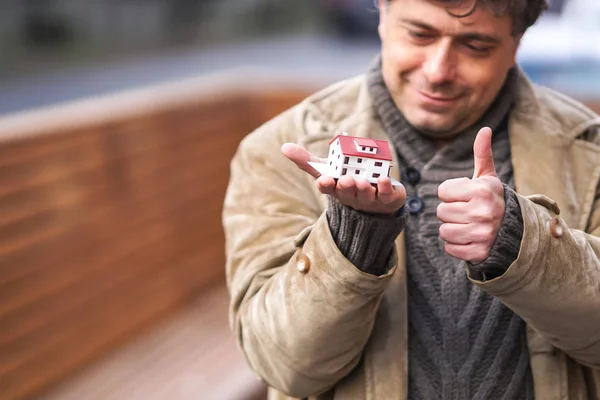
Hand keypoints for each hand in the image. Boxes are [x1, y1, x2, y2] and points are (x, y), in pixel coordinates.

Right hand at [281, 143, 405, 214]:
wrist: (378, 199)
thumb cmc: (347, 181)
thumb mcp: (328, 169)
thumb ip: (307, 160)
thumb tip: (284, 147)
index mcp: (336, 188)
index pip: (328, 188)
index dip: (326, 185)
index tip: (324, 180)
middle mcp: (351, 195)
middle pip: (347, 192)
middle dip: (346, 186)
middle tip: (346, 179)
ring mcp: (370, 198)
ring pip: (366, 195)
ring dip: (364, 188)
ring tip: (362, 181)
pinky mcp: (388, 197)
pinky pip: (387, 194)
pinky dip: (385, 187)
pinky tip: (383, 179)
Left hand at [436, 127, 504, 262]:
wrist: (515, 231)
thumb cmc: (493, 199)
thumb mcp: (488, 177)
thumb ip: (482, 154)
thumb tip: (485, 129)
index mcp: (481, 190)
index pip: (442, 191)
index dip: (451, 193)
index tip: (466, 196)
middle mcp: (482, 212)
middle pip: (440, 212)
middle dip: (451, 211)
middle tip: (468, 212)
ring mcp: (481, 234)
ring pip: (443, 231)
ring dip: (452, 229)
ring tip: (468, 225)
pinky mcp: (478, 253)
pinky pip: (449, 248)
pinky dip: (456, 246)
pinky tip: (470, 239)